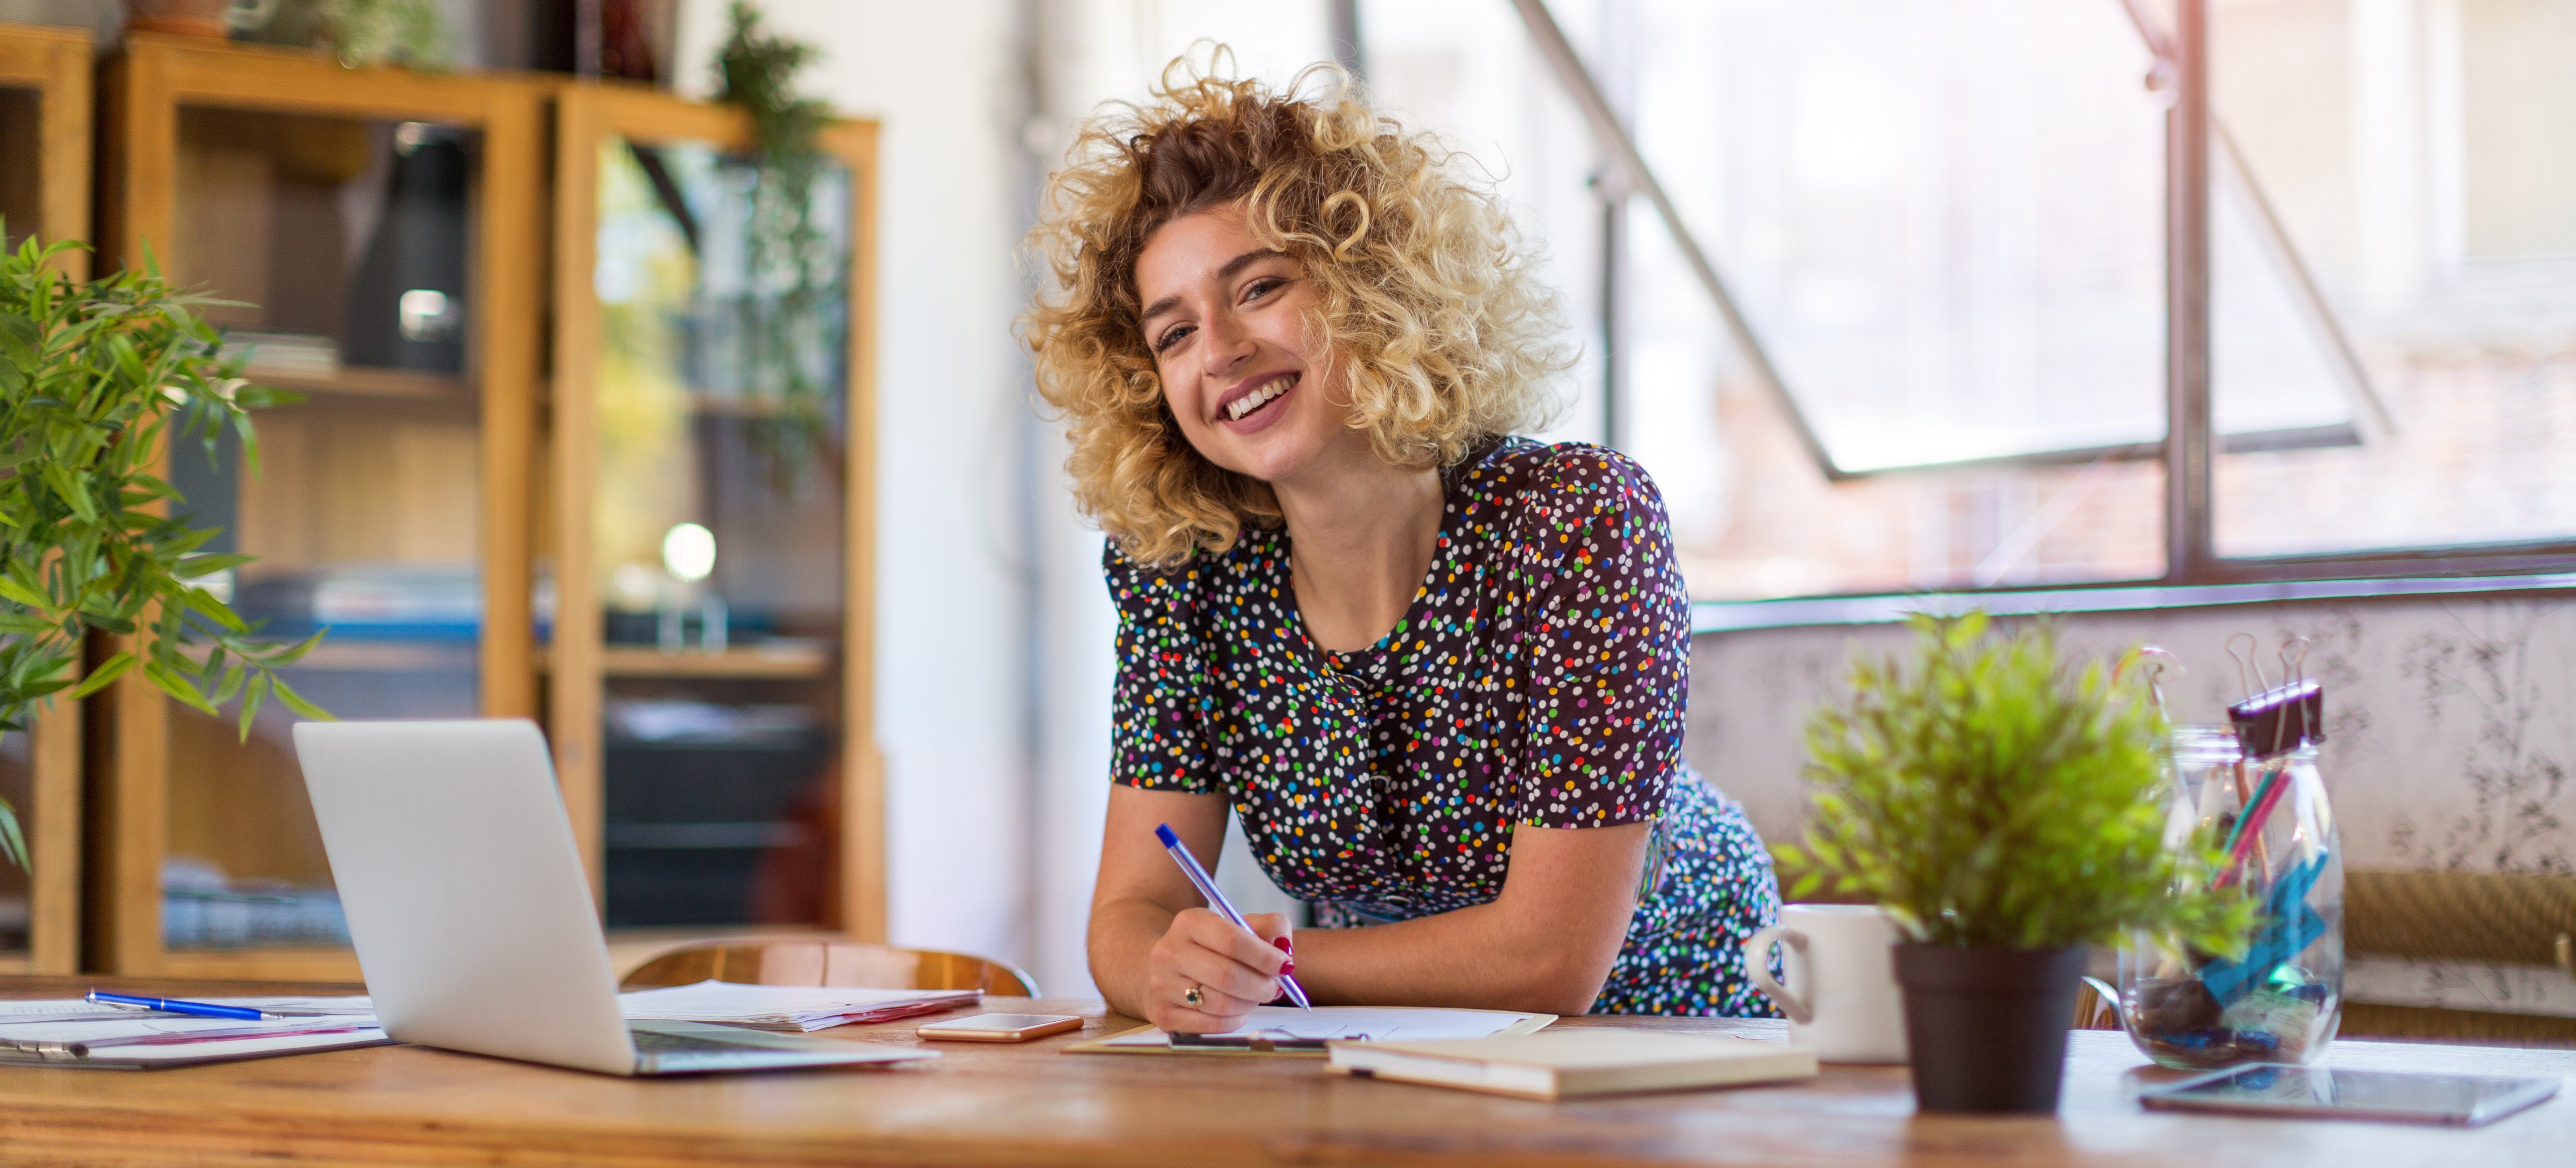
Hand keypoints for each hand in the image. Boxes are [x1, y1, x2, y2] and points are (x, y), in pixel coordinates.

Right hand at [1143, 909, 1293, 1032]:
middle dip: (1261, 986)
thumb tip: (1284, 949)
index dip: (1264, 956)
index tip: (1284, 966)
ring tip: (1254, 997)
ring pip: (1221, 1004)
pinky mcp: (1163, 1014)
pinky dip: (1234, 1020)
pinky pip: (1212, 1024)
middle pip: (1227, 976)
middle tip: (1274, 988)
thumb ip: (1270, 927)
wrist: (1167, 968)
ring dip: (1249, 1004)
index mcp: (1189, 922)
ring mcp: (1162, 985)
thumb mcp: (1238, 925)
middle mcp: (1169, 952)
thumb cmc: (1212, 947)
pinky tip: (1238, 1010)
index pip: (1232, 940)